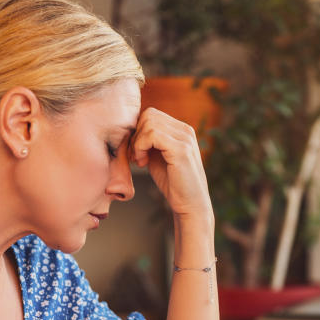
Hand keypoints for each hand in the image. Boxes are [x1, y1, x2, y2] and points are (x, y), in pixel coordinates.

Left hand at [129, 107, 213, 221]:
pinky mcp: (181, 149)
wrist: (190, 205)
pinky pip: (152, 134)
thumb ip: (149, 142)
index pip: (151, 114)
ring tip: (140, 161)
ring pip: (149, 122)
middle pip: (149, 115)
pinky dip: (140, 147)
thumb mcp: (158, 156)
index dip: (138, 131)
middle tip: (136, 157)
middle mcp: (186, 130)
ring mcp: (185, 138)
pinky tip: (143, 163)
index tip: (136, 152)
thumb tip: (130, 130)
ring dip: (137, 142)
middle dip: (136, 135)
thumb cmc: (173, 183)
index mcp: (182, 130)